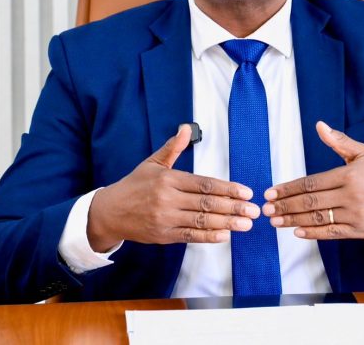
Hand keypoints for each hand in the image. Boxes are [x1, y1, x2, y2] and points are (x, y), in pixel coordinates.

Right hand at [87, 125, 259, 251]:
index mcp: (169, 179)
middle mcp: (168, 199)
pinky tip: (225, 235)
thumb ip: (173, 147)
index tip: (246, 192)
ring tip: (246, 224)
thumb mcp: (153, 163)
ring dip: (226, 223)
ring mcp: (166, 219)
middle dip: (233, 207)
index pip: (204, 184)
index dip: (227, 188)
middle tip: (254, 210)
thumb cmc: (134, 185)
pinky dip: (208, 236)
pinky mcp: (164, 235)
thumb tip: (186, 127)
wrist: (110, 212)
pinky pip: (189, 236)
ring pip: (201, 221)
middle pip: (206, 203)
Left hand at [262, 121, 363, 239]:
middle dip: (285, 206)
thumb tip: (319, 125)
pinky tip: (296, 231)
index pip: (311, 183)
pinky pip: (332, 233)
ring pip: (318, 219)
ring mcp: (355, 216)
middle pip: (310, 202)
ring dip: (293, 220)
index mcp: (349, 175)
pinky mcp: (359, 232)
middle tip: (266, 209)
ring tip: (274, 220)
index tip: (271, 192)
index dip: (289, 188)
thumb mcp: (363, 152)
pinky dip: (313, 233)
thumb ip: (339, 141)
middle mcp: (351, 197)